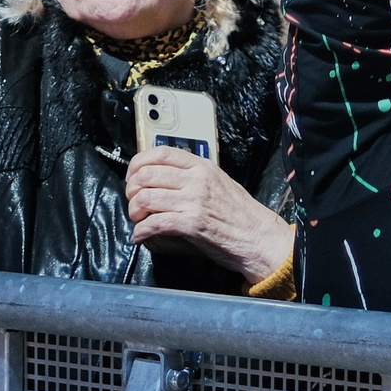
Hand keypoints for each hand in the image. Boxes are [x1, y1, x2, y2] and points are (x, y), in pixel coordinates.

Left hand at [124, 146, 294, 282]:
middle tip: (132, 201)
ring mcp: (193, 201)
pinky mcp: (191, 224)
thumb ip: (194, 176)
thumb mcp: (219, 182)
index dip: (139, 163)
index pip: (161, 153)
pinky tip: (140, 236)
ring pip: (146, 198)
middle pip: (147, 175)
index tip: (132, 175)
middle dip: (131, 189)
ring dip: (134, 211)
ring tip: (137, 220)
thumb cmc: (240, 214)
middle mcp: (196, 180)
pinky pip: (154, 223)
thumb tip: (164, 177)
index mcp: (202, 167)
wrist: (258, 238)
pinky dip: (141, 232)